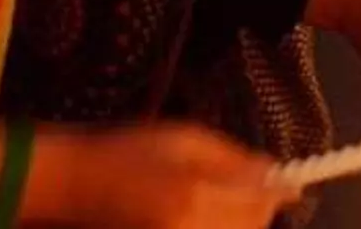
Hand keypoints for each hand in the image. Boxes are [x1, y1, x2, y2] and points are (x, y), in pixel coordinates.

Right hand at [22, 123, 297, 228]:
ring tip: (214, 203)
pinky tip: (204, 216)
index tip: (282, 181)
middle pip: (251, 227)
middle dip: (257, 210)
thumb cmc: (128, 152)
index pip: (260, 202)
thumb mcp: (186, 140)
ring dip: (240, 223)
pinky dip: (222, 228)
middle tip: (242, 190)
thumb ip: (238, 161)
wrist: (73, 186)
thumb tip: (288, 181)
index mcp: (192, 197)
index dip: (274, 191)